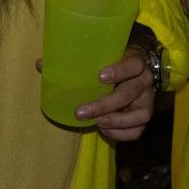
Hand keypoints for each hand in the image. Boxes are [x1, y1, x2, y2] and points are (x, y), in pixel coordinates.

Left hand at [36, 48, 155, 142]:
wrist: (135, 69)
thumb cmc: (113, 60)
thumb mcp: (101, 54)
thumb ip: (74, 59)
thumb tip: (41, 64)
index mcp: (135, 60)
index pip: (133, 64)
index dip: (119, 71)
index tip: (100, 76)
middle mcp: (145, 80)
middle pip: (130, 93)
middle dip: (105, 104)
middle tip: (81, 112)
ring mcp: (148, 99)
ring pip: (140, 115)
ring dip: (116, 121)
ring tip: (96, 123)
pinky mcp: (145, 115)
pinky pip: (138, 130)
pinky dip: (121, 134)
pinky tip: (104, 130)